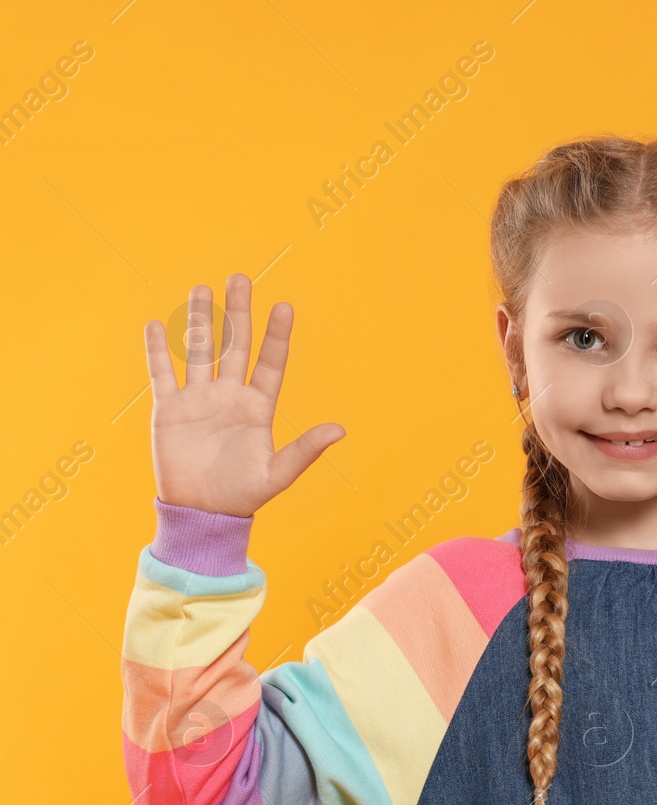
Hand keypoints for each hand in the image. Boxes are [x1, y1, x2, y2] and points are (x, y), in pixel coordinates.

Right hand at [144, 274, 344, 516]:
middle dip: (237, 313)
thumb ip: (305, 450)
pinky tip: (156, 325)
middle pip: (235, 346)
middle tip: (241, 278)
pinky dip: (158, 350)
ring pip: (199, 351)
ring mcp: (199, 400)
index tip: (285, 306)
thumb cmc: (243, 496)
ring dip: (199, 320)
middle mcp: (229, 397)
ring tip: (201, 289)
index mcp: (258, 408)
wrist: (202, 513)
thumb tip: (339, 430)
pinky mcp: (168, 410)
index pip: (270, 363)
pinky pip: (162, 374)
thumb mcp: (278, 474)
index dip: (277, 336)